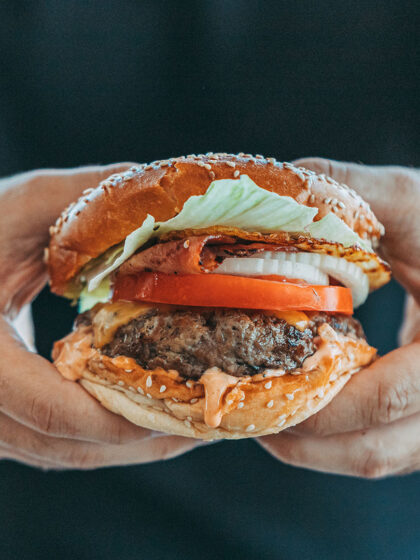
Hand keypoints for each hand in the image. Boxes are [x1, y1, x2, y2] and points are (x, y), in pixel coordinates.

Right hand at [0, 165, 198, 468]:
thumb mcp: (18, 208)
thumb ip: (86, 199)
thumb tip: (164, 189)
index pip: (56, 409)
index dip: (126, 415)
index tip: (187, 402)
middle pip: (71, 444)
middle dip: (146, 437)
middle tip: (206, 420)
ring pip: (65, 451)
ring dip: (131, 443)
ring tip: (189, 424)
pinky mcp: (1, 416)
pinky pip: (55, 441)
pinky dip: (103, 434)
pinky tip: (143, 415)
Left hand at [258, 158, 419, 477]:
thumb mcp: (413, 202)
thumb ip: (349, 196)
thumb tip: (271, 192)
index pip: (386, 400)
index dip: (319, 407)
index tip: (259, 390)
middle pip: (379, 451)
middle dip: (307, 443)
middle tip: (250, 419)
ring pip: (384, 456)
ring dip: (321, 448)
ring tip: (268, 422)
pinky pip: (389, 442)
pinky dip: (344, 436)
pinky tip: (309, 408)